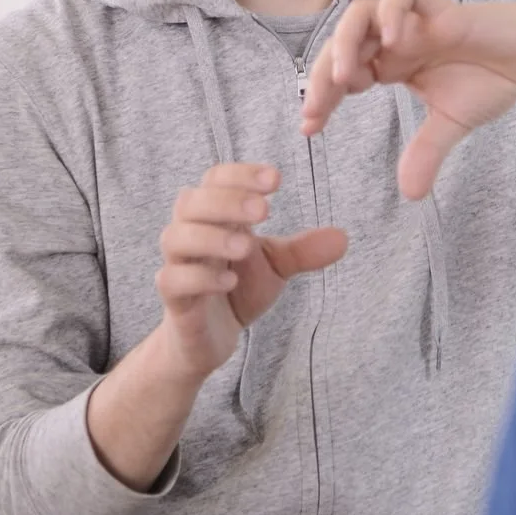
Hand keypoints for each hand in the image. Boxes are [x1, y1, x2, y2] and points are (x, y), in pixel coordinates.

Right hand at [154, 162, 347, 381]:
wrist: (209, 339)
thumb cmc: (237, 288)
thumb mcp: (275, 267)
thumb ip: (302, 251)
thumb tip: (343, 238)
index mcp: (215, 218)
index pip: (215, 180)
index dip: (241, 175)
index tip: (275, 179)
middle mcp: (192, 235)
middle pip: (190, 202)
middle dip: (226, 201)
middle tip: (264, 210)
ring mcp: (179, 266)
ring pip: (175, 237)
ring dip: (211, 237)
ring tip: (246, 246)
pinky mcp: (174, 300)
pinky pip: (172, 280)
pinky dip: (199, 277)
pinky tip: (230, 281)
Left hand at [300, 0, 515, 199]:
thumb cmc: (491, 79)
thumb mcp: (452, 124)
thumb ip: (427, 152)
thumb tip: (410, 195)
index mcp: (391, 63)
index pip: (342, 72)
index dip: (322, 96)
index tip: (310, 128)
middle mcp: (396, 38)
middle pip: (342, 43)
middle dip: (323, 74)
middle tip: (315, 109)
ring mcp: (415, 20)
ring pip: (361, 11)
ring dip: (346, 41)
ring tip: (347, 77)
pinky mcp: (440, 6)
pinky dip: (391, 9)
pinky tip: (391, 41)